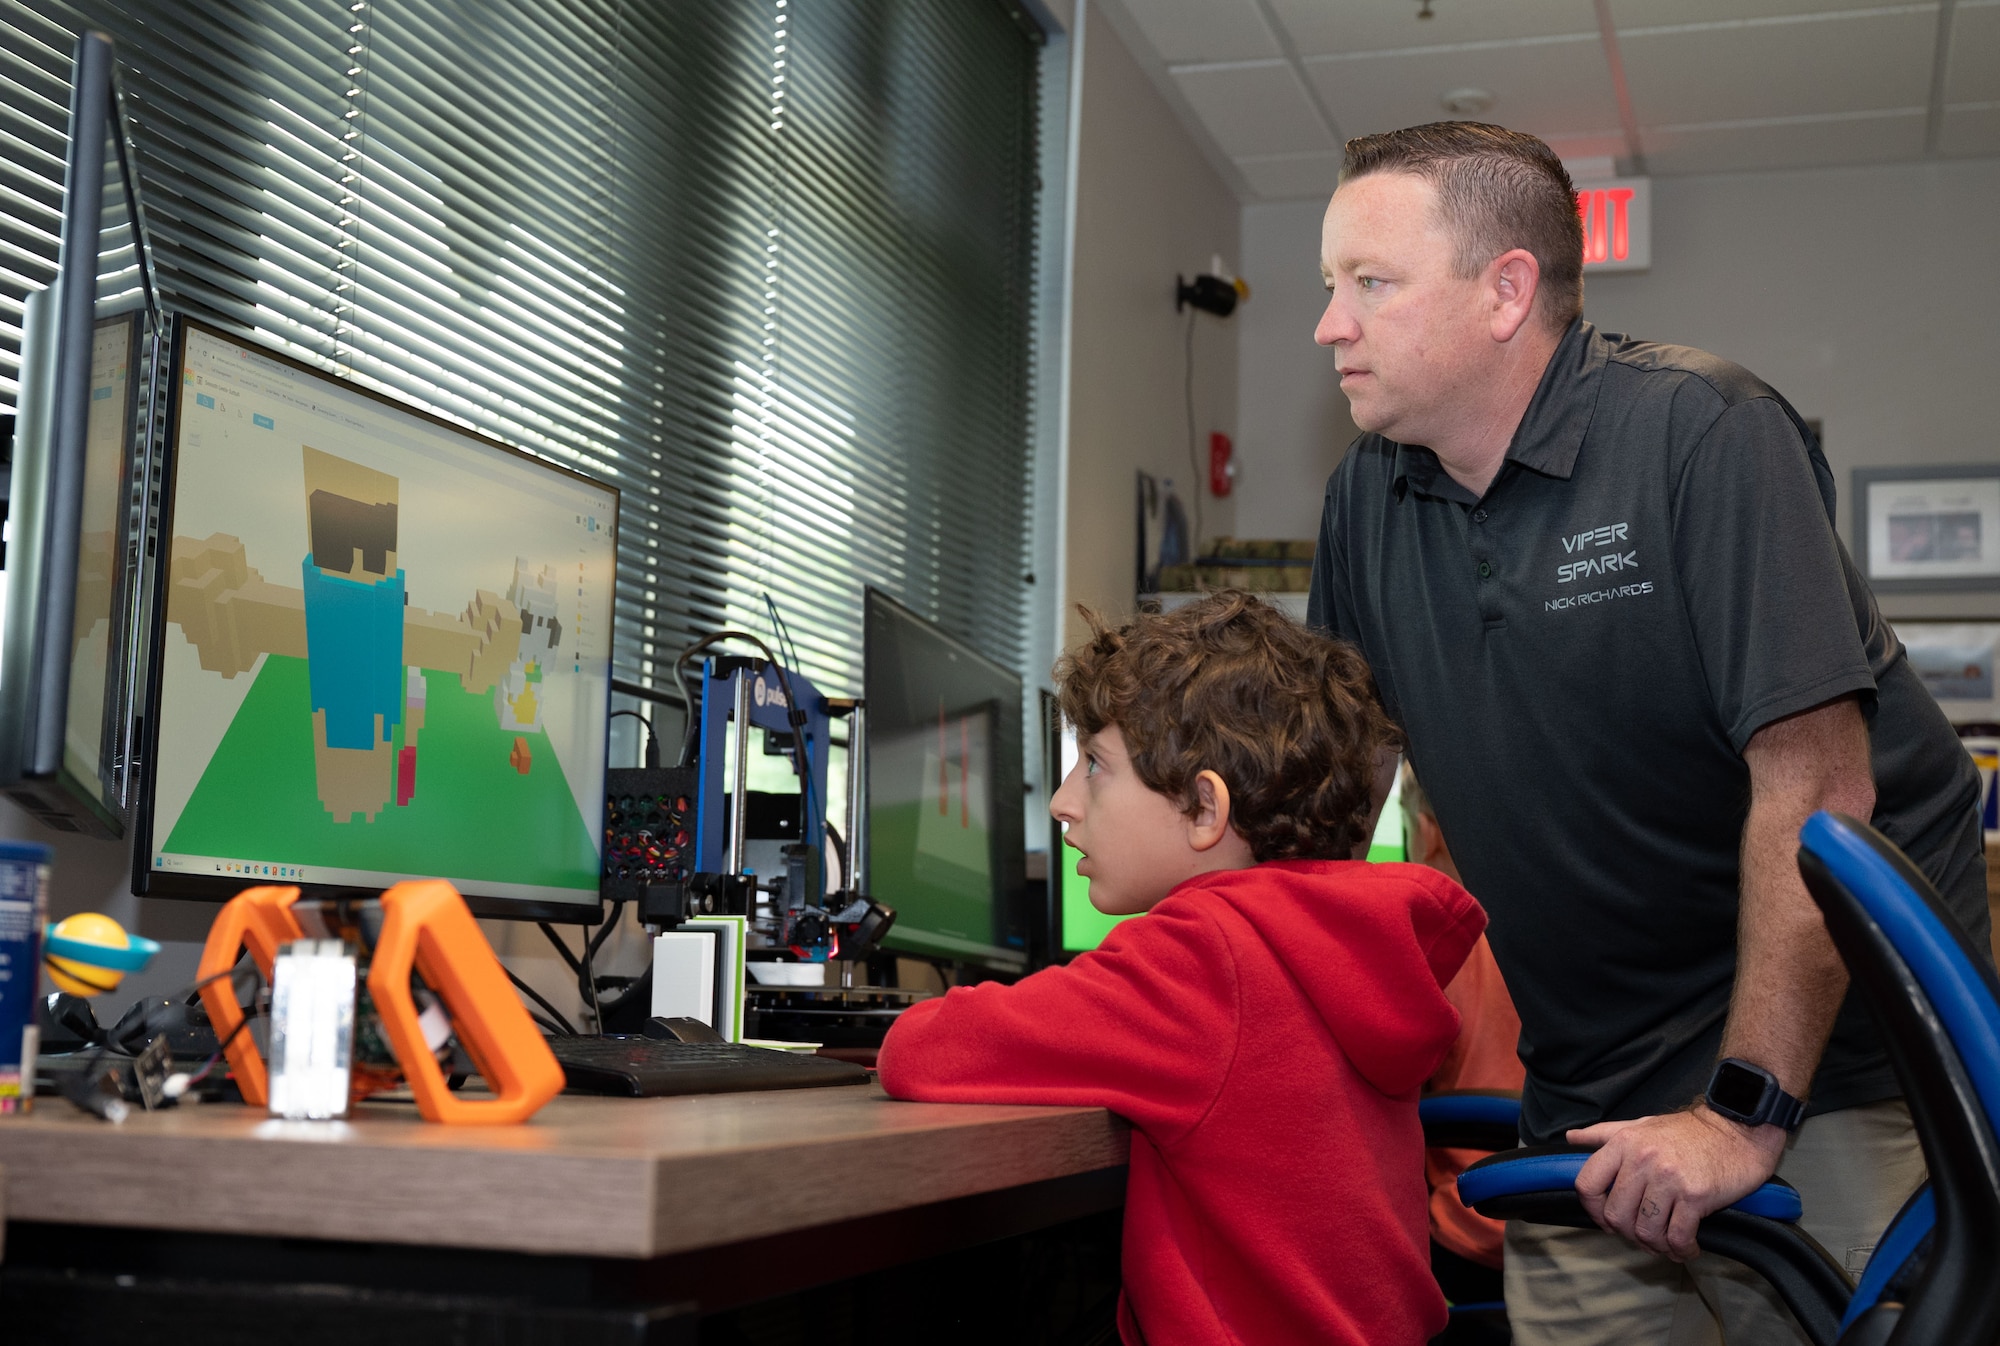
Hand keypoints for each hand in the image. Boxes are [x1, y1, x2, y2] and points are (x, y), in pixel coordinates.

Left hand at [1567, 1106, 1786, 1261]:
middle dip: (1627, 1234)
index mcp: (1623, 1144)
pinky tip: (1687, 1248)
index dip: (1593, 1210)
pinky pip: (1677, 1237)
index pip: (1587, 1184)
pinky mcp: (1695, 1196)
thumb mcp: (1641, 1124)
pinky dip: (1681, 1250)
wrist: (1738, 1128)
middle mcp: (1641, 1160)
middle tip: (1643, 1236)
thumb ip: (1604, 1133)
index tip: (1607, 1219)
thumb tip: (1571, 1139)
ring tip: (1666, 1244)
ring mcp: (1668, 1178)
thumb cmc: (1689, 1131)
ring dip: (1656, 1246)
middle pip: (1615, 1215)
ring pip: (1645, 1231)